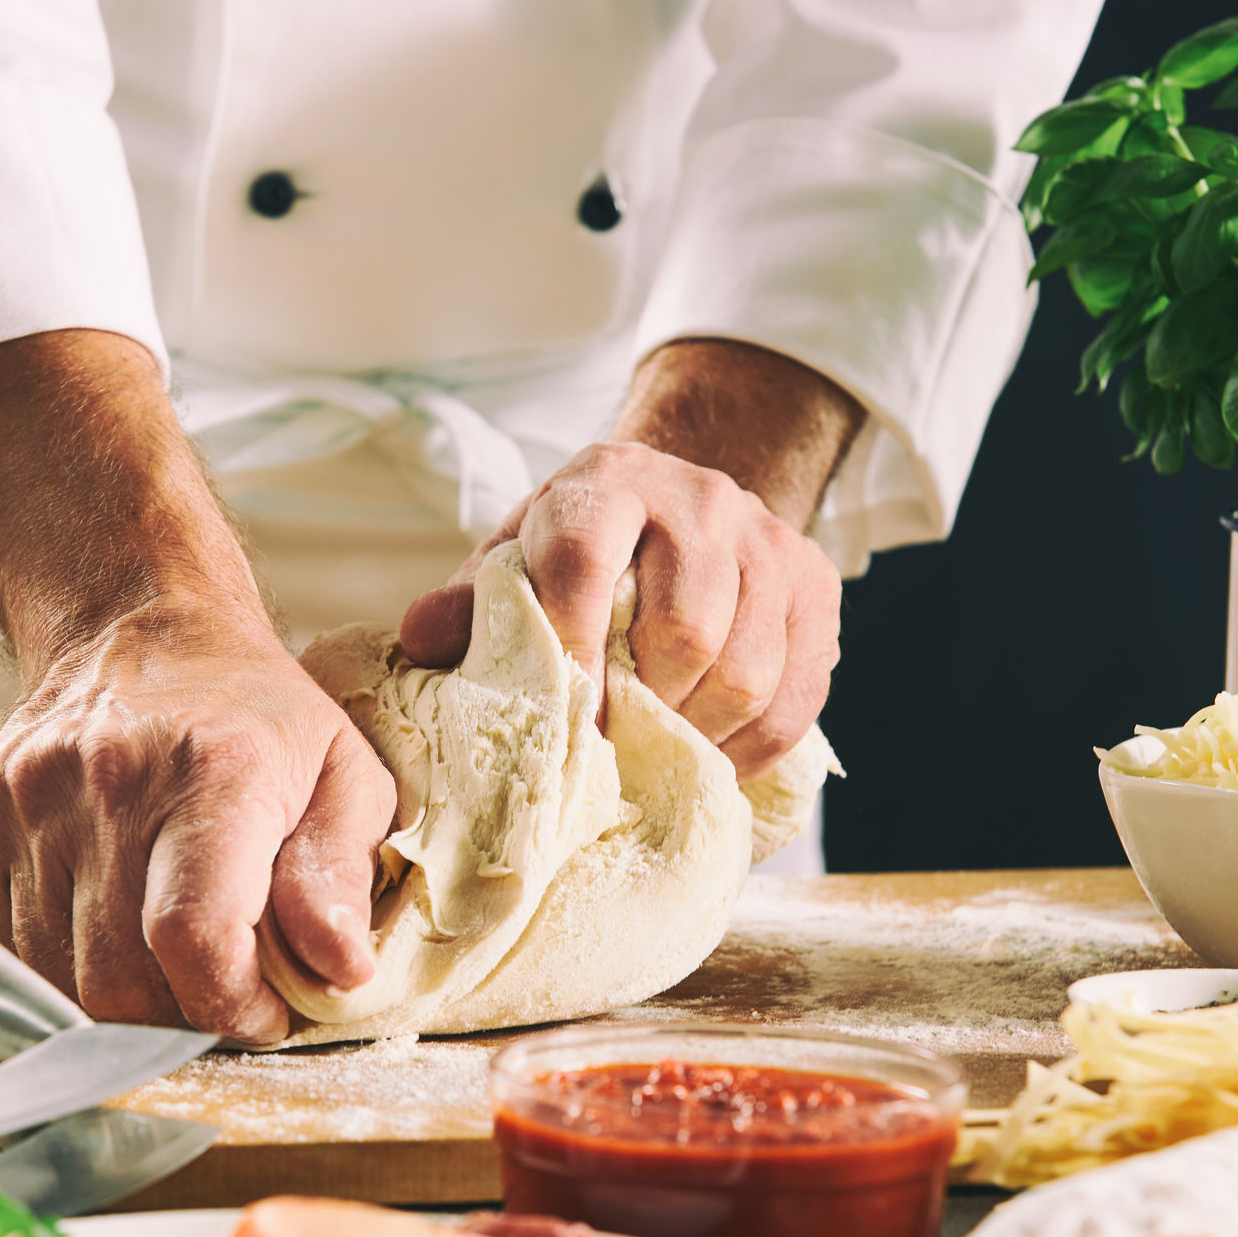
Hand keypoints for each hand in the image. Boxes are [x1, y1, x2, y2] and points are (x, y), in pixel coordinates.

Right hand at [0, 330, 389, 1040]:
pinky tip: (105, 939)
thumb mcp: (344, 774)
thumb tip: (342, 971)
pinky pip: (1, 948)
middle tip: (220, 991)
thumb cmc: (258, 716)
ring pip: (55, 978)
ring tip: (167, 964)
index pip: (194, 936)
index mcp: (213, 769)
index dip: (232, 1008)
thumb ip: (340, 877)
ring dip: (118, 1004)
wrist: (141, 629)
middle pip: (119, 977)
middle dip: (179, 1016)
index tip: (264, 1013)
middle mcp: (106, 780)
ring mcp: (24, 798)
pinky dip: (55, 974)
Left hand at [398, 340, 860, 779]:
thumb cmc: (583, 551)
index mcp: (608, 482)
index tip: (563, 724)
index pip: (587, 561)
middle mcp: (700, 499)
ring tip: (656, 752)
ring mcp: (769, 541)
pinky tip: (710, 755)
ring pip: (745, 672)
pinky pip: (794, 696)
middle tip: (610, 748)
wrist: (683, 505)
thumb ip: (473, 600)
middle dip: (642, 709)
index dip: (572, 651)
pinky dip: (749, 747)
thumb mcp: (520, 557)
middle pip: (684, 632)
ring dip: (696, 735)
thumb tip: (420, 638)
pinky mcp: (817, 587)